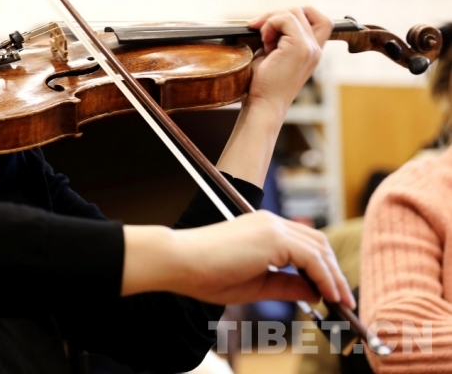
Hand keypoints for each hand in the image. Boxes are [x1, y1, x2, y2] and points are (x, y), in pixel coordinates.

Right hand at [122, 211, 354, 308]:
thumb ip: (286, 285)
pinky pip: (311, 257)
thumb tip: (315, 292)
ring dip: (333, 276)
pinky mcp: (273, 237)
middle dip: (333, 271)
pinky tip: (329, 296)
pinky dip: (324, 276)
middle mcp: (270, 222)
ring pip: (318, 248)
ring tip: (341, 302)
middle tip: (342, 299)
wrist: (181, 262)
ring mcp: (272, 227)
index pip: (304, 244)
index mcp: (262, 229)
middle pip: (317, 243)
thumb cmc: (206, 273)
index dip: (322, 268)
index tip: (331, 293)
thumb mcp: (255, 285)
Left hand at [245, 6, 332, 118]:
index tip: (276, 25)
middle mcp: (315, 49)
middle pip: (303, 11)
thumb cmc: (262, 83)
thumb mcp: (272, 54)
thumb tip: (267, 17)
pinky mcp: (299, 48)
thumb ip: (278, 36)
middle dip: (277, 14)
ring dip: (271, 20)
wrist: (263, 103)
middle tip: (259, 28)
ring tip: (263, 40)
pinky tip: (264, 42)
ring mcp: (310, 48)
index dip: (301, 13)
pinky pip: (285, 19)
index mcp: (312, 51)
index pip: (321, 20)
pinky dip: (270, 25)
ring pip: (294, 12)